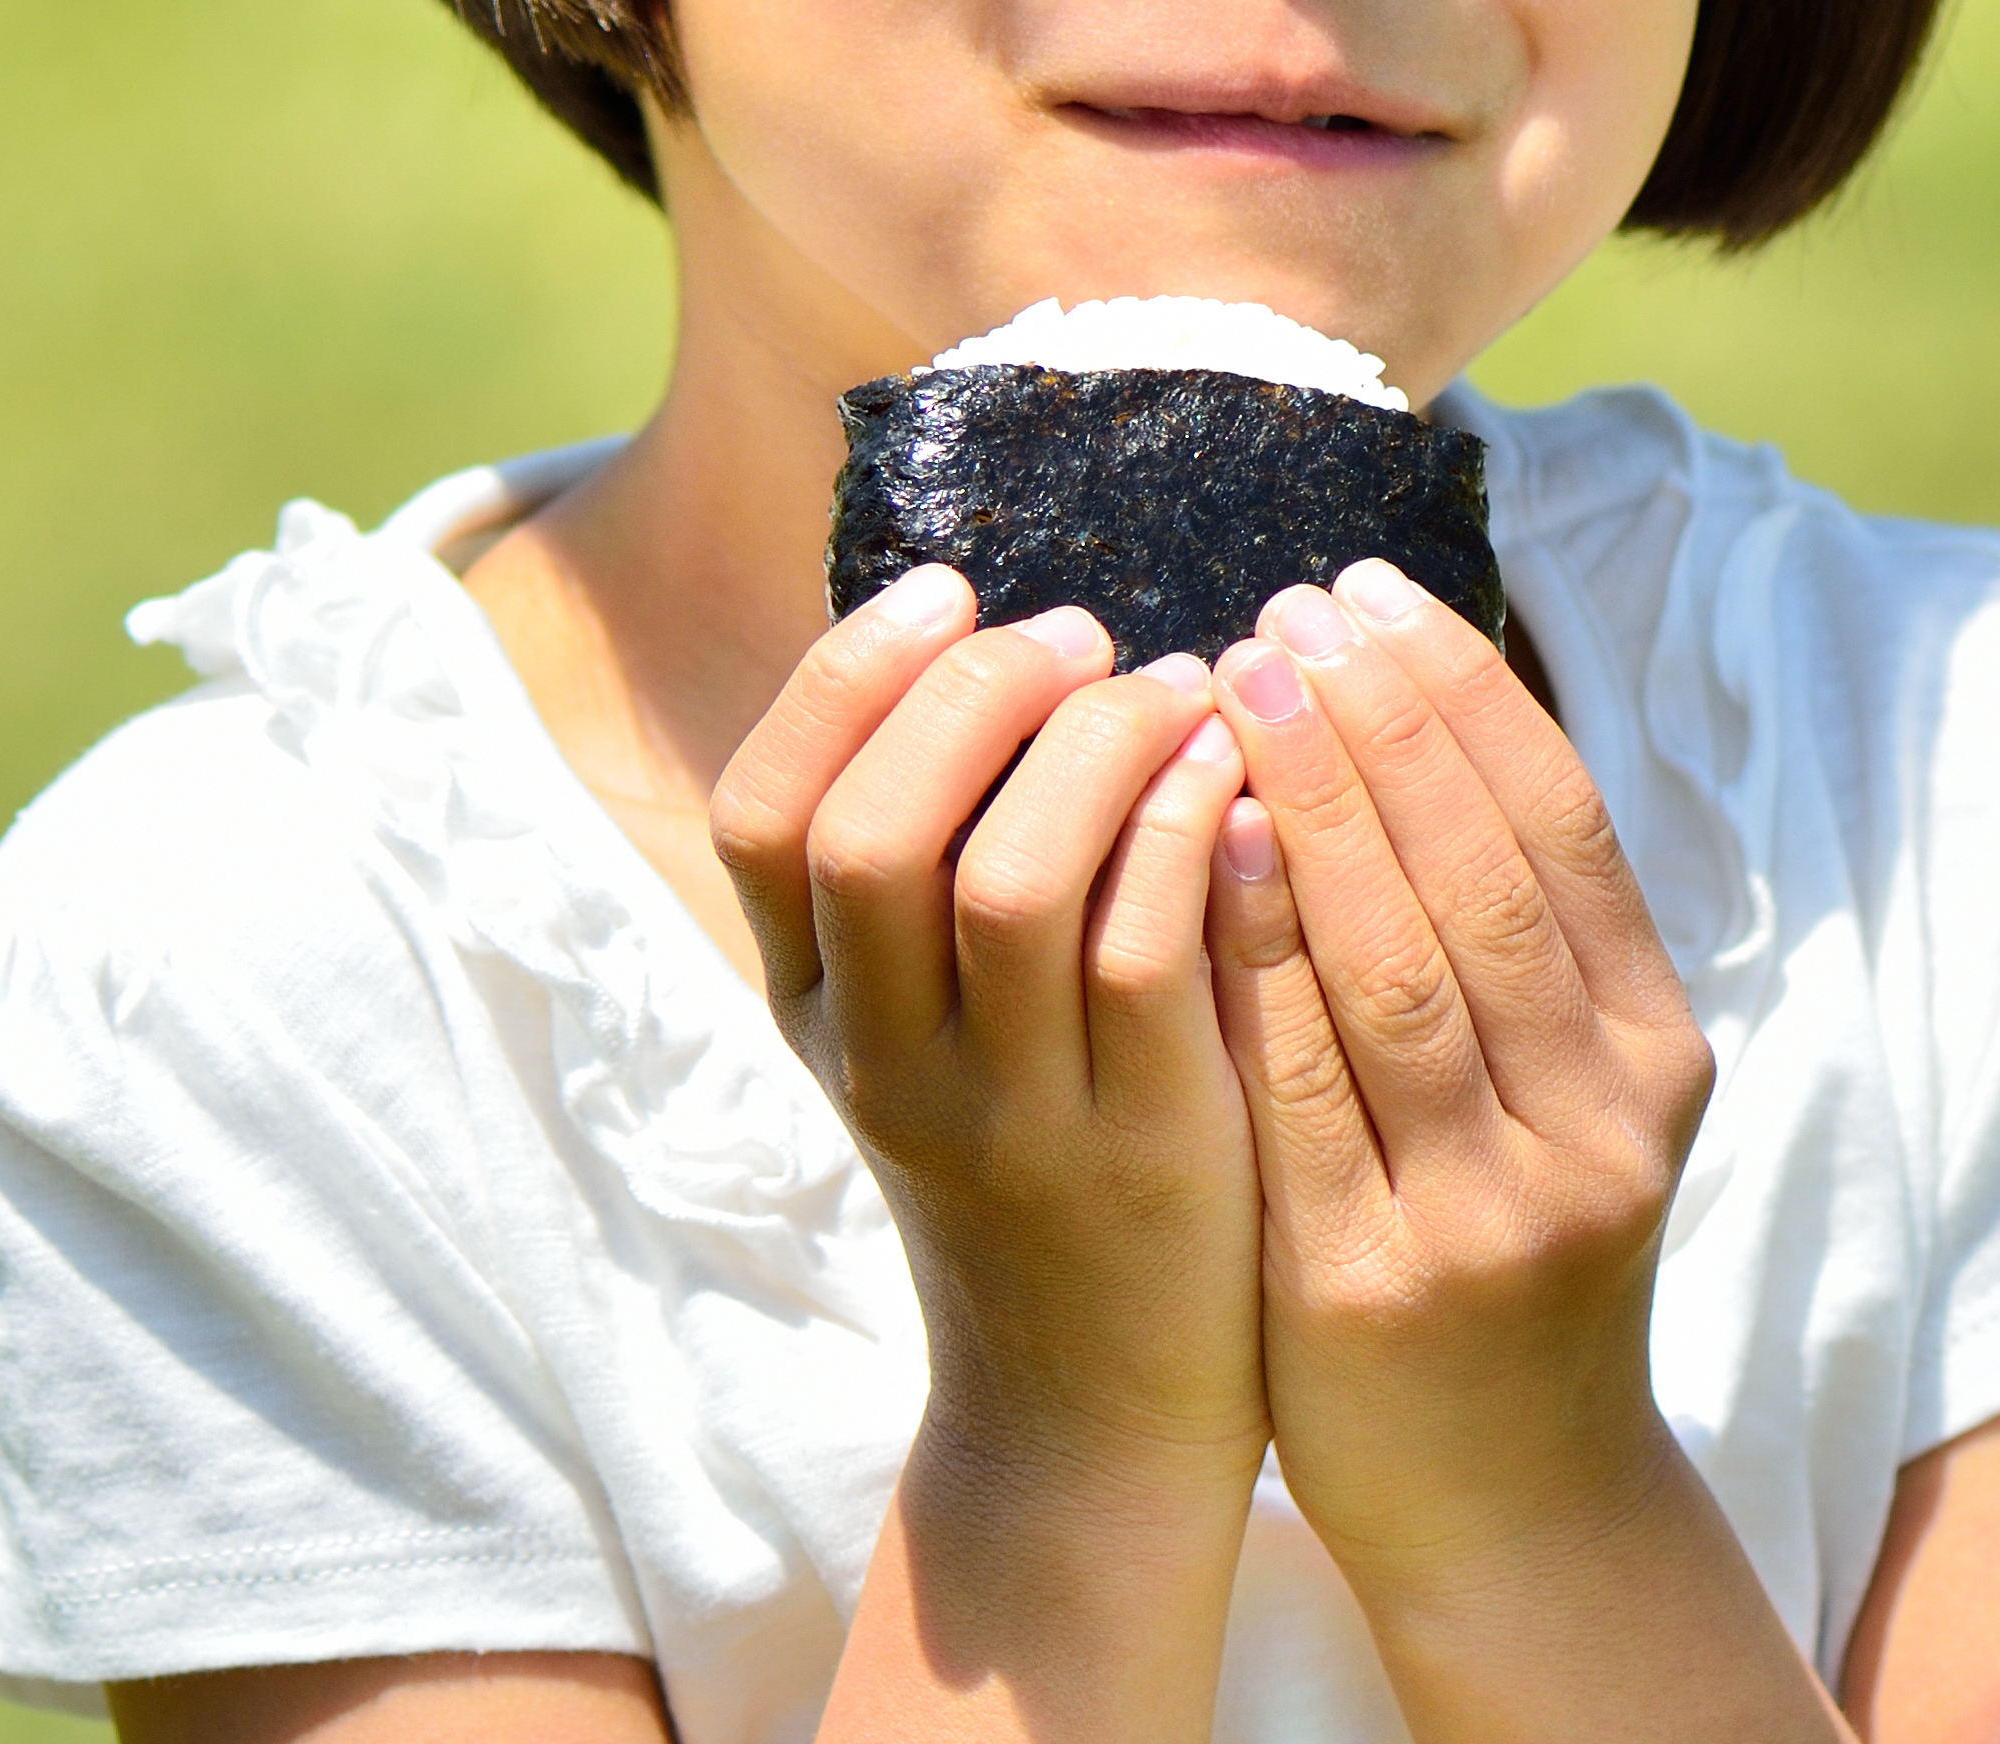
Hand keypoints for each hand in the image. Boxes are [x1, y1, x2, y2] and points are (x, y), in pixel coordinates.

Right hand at [710, 567, 1269, 1731]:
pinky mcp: (1138, 1152)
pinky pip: (1150, 956)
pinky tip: (1235, 777)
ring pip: (1014, 883)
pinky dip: (1189, 834)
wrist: (1087, 1411)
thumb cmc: (1023, 1168)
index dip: (844, 679)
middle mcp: (882, 1063)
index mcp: (813, 1015)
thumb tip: (989, 641)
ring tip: (1176, 689)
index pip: (763, 816)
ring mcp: (1006, 1116)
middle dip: (976, 695)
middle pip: (872, 834)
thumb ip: (927, 872)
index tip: (948, 589)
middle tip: (1080, 634)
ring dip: (1098, 749)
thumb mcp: (922, 1033)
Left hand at [1209, 557, 1720, 1605]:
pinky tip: (1200, 850)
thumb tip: (1407, 696)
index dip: (1465, 698)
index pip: (1563, 831)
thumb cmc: (1504, 1239)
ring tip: (1234, 681)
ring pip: (1399, 973)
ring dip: (1319, 810)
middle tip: (1286, 604)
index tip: (1369, 590)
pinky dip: (1256, 959)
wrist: (1512, 1499)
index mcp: (1653, 1055)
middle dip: (1385, 725)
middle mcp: (1595, 1127)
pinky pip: (1303, 1088)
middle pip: (1485, 882)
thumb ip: (1504, 924)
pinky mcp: (1372, 1284)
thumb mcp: (1554, 1083)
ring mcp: (1489, 1213)